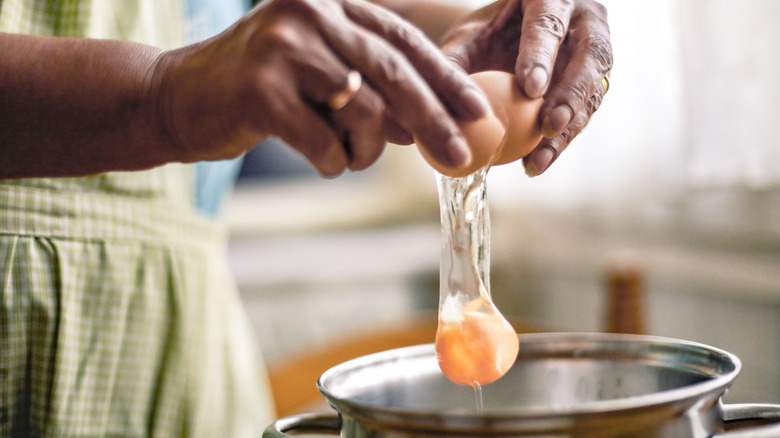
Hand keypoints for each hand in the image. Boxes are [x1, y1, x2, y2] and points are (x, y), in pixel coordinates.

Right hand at [153, 0, 491, 176]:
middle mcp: (309, 13)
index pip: (402, 41)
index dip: (445, 78)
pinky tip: (322, 162)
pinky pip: (325, 142)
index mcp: (329, 4)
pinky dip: (332, 162)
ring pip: (363, 109)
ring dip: (365, 149)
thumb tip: (427, 123)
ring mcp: (283, 47)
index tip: (476, 111)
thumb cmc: (258, 91)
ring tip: (348, 157)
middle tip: (459, 156)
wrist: (178, 98)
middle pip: (393, 73)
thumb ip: (370, 89)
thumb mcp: (319, 77)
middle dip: (433, 120)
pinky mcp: (262, 90)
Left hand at [439, 0, 612, 175]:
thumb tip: (436, 101)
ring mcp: (594, 52)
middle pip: (588, 57)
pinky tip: (536, 163)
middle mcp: (583, 21)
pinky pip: (583, 114)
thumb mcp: (467, 39)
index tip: (530, 88)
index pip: (548, 24)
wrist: (507, 38)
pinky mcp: (593, 84)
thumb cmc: (486, 34)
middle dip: (569, 96)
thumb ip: (454, 62)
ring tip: (539, 158)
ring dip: (568, 129)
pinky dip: (560, 142)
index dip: (541, 56)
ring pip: (593, 90)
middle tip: (548, 127)